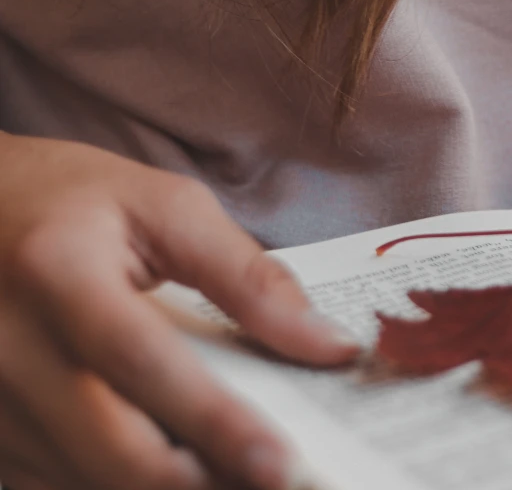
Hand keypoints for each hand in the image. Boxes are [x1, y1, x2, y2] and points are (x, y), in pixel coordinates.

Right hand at [0, 133, 360, 488]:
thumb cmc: (66, 201)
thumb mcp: (163, 207)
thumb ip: (248, 276)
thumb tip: (328, 344)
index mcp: (55, 272)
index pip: (141, 362)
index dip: (213, 422)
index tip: (280, 464)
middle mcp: (5, 345)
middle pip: (110, 447)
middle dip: (202, 482)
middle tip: (279, 485)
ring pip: (82, 480)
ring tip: (237, 478)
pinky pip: (51, 483)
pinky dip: (119, 487)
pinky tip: (181, 473)